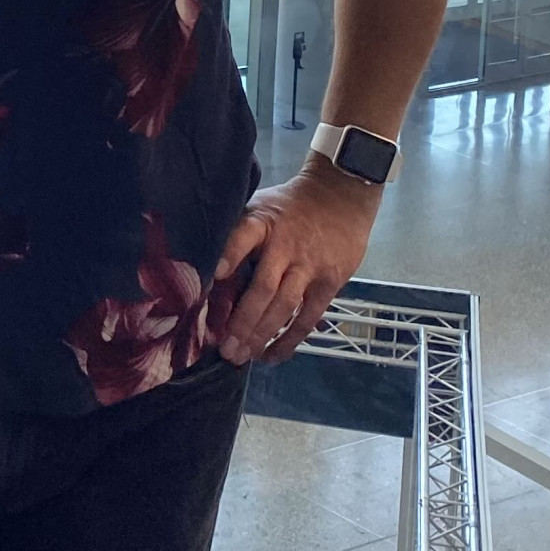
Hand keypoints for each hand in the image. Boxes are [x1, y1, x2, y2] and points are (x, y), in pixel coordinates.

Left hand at [211, 159, 382, 365]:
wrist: (340, 193)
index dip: (230, 254)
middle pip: (262, 287)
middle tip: (225, 349)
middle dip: (242, 321)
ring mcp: (308, 266)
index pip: (243, 236)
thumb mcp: (259, 206)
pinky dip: (290, 339)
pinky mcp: (329, 282)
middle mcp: (284, 245)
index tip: (214, 276)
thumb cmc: (289, 206)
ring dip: (262, 335)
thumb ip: (239, 235)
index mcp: (262, 221)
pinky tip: (272, 355)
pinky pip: (308, 317)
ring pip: (284, 306)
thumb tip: (209, 274)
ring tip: (242, 356)